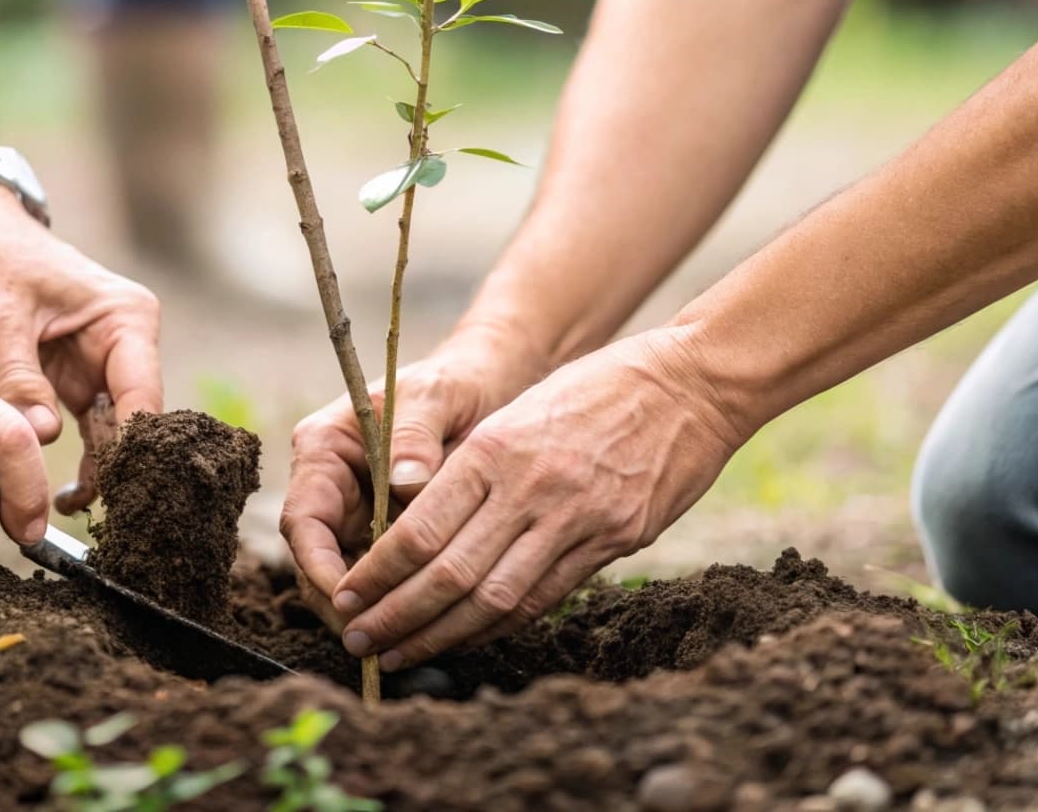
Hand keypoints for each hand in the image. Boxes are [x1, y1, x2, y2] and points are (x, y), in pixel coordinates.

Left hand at [0, 183, 162, 513]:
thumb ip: (19, 377)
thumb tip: (40, 437)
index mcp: (126, 318)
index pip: (142, 394)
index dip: (132, 446)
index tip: (116, 491)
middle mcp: (128, 342)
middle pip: (134, 420)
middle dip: (117, 468)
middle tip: (93, 516)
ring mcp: (108, 363)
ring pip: (115, 432)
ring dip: (98, 471)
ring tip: (66, 512)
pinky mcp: (83, 380)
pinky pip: (90, 430)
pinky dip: (80, 460)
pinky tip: (61, 498)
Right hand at [282, 320, 548, 628]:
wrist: (485, 386)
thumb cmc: (453, 384)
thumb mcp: (435, 397)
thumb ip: (415, 435)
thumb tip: (404, 481)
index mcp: (323, 448)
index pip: (303, 521)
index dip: (320, 568)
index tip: (352, 603)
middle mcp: (330, 486)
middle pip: (318, 561)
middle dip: (345, 605)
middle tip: (379, 642)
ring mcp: (356, 513)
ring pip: (350, 578)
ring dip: (374, 611)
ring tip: (405, 644)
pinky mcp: (385, 533)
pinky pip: (385, 578)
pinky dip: (402, 601)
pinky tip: (429, 625)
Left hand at [328, 327, 743, 669]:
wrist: (689, 384)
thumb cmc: (595, 388)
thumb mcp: (521, 410)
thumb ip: (475, 468)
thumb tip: (419, 525)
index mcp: (497, 449)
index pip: (422, 529)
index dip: (379, 573)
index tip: (348, 596)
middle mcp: (532, 488)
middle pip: (450, 574)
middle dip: (398, 616)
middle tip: (360, 640)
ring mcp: (577, 519)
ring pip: (496, 598)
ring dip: (443, 635)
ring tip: (402, 654)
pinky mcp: (615, 540)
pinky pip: (545, 596)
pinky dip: (500, 624)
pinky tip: (468, 637)